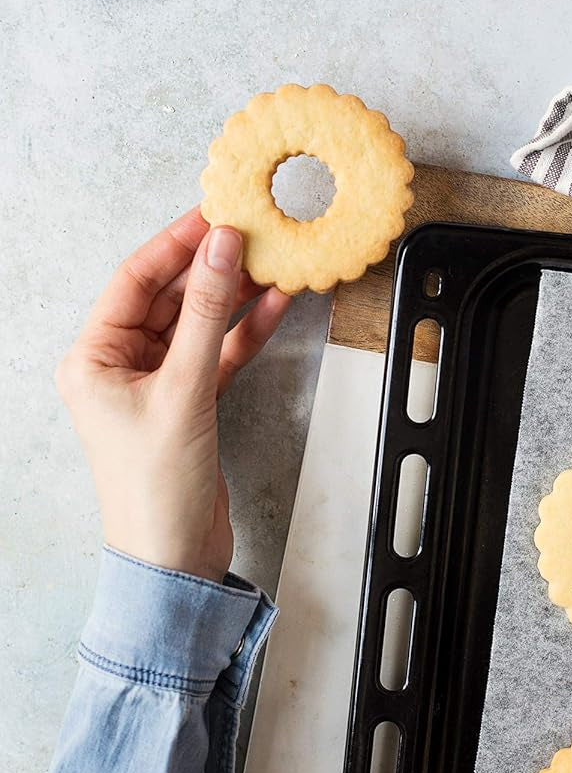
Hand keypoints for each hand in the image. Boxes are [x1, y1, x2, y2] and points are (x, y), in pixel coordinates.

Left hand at [56, 208, 290, 582]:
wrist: (175, 559)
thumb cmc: (155, 489)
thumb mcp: (184, 391)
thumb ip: (208, 315)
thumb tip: (221, 248)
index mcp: (94, 358)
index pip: (135, 280)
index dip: (177, 243)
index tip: (215, 213)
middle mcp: (120, 366)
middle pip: (169, 296)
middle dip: (212, 266)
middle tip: (252, 231)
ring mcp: (157, 384)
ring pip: (200, 322)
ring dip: (235, 295)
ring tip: (273, 260)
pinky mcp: (191, 402)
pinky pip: (220, 352)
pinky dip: (247, 330)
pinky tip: (277, 304)